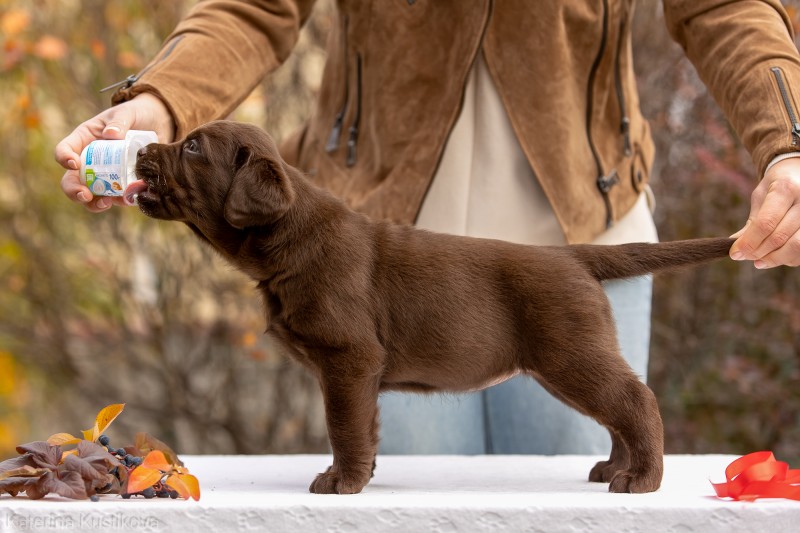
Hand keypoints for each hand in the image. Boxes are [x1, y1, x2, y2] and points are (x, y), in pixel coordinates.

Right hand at [54, 92, 174, 211]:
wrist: (158, 124)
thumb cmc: (136, 114)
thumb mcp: (127, 113)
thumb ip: (120, 121)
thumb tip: (111, 135)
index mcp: (84, 140)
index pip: (64, 150)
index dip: (64, 158)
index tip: (74, 164)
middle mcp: (90, 160)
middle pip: (72, 180)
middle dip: (74, 190)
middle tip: (85, 195)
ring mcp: (105, 174)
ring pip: (91, 194)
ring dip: (94, 203)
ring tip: (106, 203)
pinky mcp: (122, 183)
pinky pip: (117, 197)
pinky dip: (120, 201)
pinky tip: (129, 200)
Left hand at [730, 157, 799, 267]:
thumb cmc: (776, 188)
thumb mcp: (760, 197)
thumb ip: (751, 222)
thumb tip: (736, 248)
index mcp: (785, 189)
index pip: (765, 223)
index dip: (748, 242)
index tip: (735, 253)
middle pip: (779, 237)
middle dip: (757, 252)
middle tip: (744, 257)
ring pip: (796, 247)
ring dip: (774, 259)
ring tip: (758, 261)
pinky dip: (788, 259)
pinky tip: (775, 257)